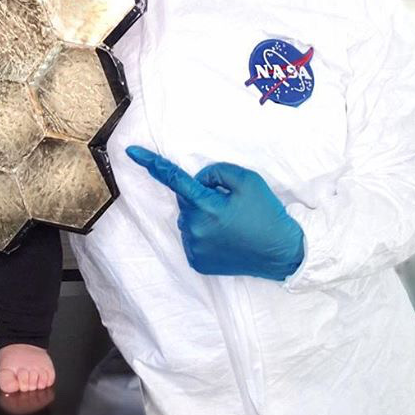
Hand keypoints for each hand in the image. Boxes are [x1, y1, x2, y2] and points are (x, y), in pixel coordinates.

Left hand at [126, 146, 303, 280]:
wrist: (282, 251)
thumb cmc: (266, 213)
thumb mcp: (247, 180)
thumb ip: (217, 172)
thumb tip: (199, 180)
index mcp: (206, 206)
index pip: (173, 179)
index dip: (152, 164)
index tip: (132, 152)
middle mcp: (195, 228)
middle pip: (186, 200)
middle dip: (202, 196)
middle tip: (229, 204)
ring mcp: (194, 248)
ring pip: (189, 219)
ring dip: (203, 216)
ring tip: (231, 223)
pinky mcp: (197, 262)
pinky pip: (192, 237)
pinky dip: (204, 233)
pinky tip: (225, 237)